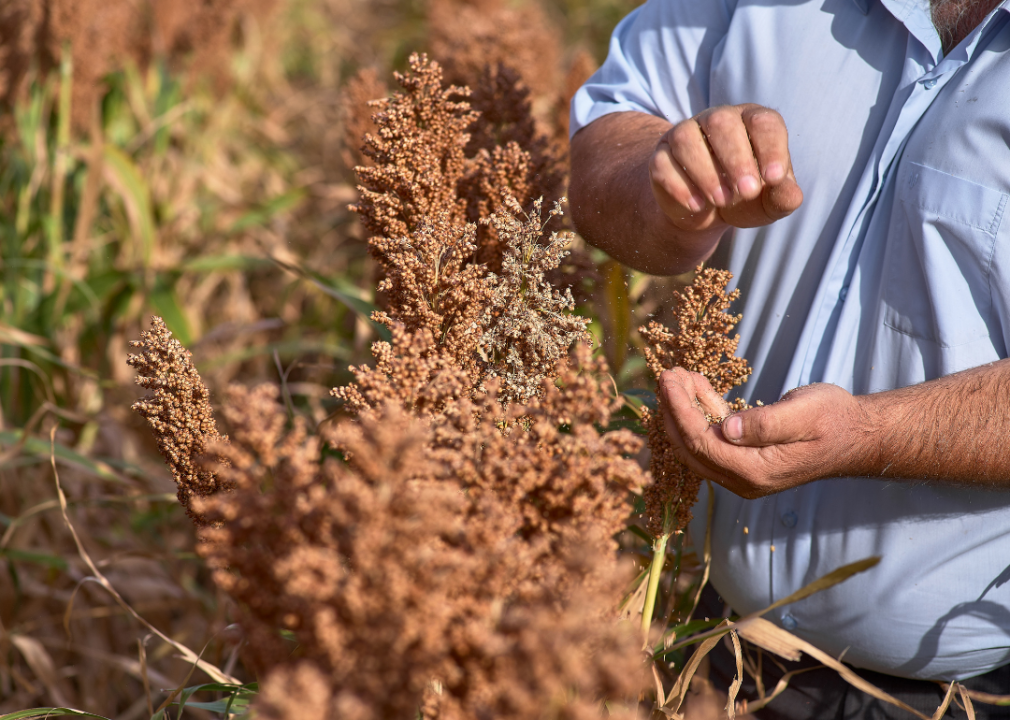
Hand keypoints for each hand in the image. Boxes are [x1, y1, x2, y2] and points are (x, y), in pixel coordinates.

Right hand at [649, 104, 803, 232]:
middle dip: (736, 158)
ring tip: (721, 201)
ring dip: (705, 171)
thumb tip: (791, 194)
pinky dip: (679, 186)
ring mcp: (684, 135)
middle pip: (722, 122)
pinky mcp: (660, 157)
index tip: (774, 178)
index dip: (770, 148)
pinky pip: (662, 163)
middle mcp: (717, 120)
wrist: (706, 212)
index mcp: (751, 122)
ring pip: (686, 138)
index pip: (763, 122)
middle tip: (747, 192)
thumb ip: (783, 197)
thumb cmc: (745, 198)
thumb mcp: (769, 203)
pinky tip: (697, 206)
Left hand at [658, 368, 877, 497]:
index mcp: (755, 471)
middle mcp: (744, 481)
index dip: (679, 411)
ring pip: (698, 445)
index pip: (701, 443)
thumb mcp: (803, 413)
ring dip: (684, 411)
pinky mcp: (745, 464)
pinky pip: (712, 442)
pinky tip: (699, 388)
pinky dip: (702, 414)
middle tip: (667, 375)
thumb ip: (765, 424)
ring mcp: (743, 476)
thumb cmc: (834, 419)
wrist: (857, 435)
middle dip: (673, 411)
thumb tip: (726, 428)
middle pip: (691, 448)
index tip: (668, 380)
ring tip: (680, 376)